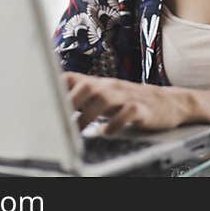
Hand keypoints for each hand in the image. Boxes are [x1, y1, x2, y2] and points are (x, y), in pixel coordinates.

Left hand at [63, 72, 190, 134]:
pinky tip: (107, 132)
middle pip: (87, 86)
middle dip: (71, 102)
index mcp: (99, 84)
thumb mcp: (105, 96)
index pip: (73, 78)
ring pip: (104, 98)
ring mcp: (127, 96)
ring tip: (78, 131)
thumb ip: (82, 97)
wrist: (169, 102)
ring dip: (88, 115)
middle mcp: (111, 87)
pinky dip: (115, 123)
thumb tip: (52, 102)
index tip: (40, 99)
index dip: (55, 87)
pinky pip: (128, 113)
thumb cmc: (131, 101)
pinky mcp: (143, 109)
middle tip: (59, 120)